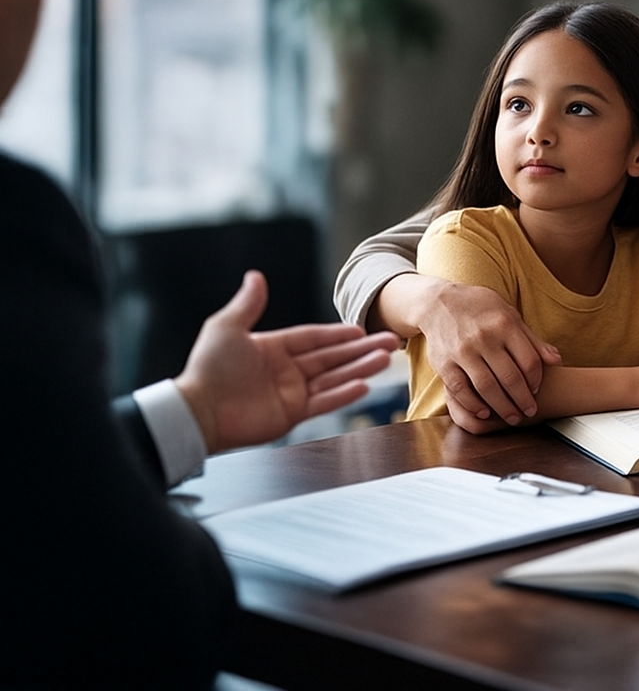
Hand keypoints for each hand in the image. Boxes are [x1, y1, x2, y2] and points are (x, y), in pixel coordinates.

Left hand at [174, 271, 395, 453]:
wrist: (197, 412)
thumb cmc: (207, 369)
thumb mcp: (226, 328)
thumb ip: (248, 304)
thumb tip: (256, 276)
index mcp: (273, 348)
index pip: (314, 337)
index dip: (338, 333)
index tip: (362, 329)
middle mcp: (287, 370)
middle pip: (331, 357)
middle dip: (361, 350)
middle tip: (389, 342)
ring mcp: (291, 393)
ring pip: (334, 378)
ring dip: (360, 368)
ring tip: (384, 360)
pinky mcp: (292, 415)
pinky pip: (324, 402)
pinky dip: (344, 395)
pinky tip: (364, 385)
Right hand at [410, 278, 561, 425]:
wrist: (439, 303)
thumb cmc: (481, 310)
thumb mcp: (510, 316)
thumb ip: (532, 340)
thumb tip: (556, 360)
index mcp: (505, 325)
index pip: (529, 360)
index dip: (536, 380)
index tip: (536, 390)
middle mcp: (484, 338)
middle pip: (510, 377)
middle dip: (523, 399)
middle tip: (530, 411)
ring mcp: (463, 351)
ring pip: (487, 387)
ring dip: (503, 407)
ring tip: (512, 417)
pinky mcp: (444, 363)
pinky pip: (460, 389)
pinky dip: (473, 404)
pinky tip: (484, 413)